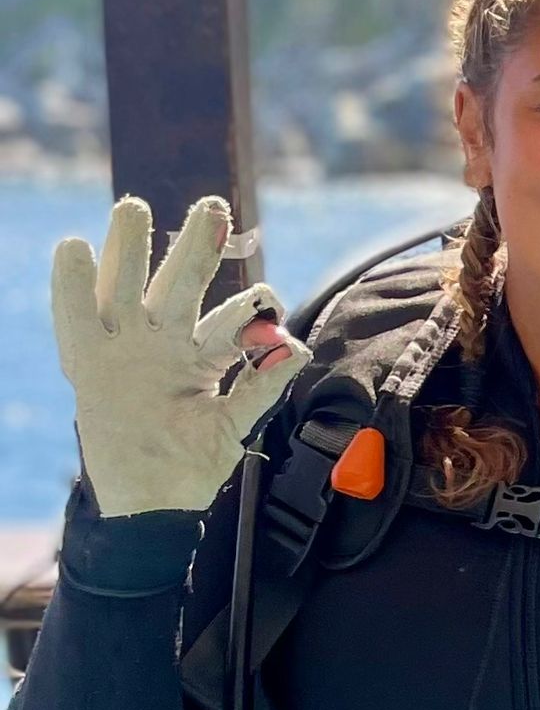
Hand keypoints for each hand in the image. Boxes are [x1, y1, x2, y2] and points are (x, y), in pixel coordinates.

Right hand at [51, 195, 311, 516]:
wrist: (149, 502)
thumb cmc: (193, 465)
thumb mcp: (235, 427)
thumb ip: (262, 389)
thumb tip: (298, 349)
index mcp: (206, 354)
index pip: (231, 316)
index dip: (250, 304)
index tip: (266, 298)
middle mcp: (166, 341)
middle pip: (182, 282)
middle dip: (197, 244)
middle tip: (214, 207)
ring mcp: (127, 348)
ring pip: (128, 286)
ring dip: (131, 248)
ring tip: (132, 208)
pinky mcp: (89, 364)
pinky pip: (77, 320)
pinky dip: (71, 287)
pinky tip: (73, 249)